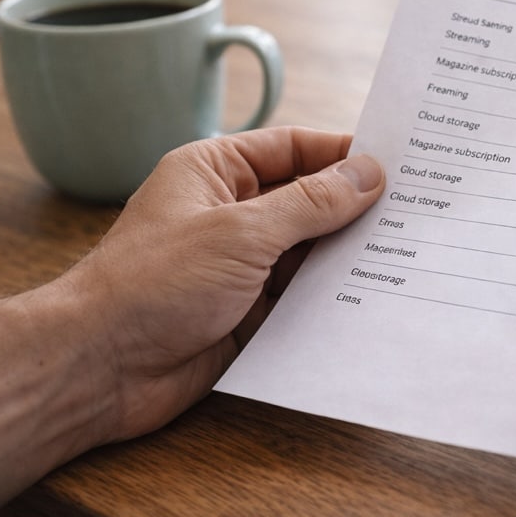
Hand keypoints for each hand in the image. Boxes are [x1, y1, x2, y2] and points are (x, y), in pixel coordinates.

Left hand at [63, 126, 384, 441]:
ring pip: (308, 252)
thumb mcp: (241, 231)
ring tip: (406, 253)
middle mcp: (228, 214)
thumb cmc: (151, 284)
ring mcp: (238, 265)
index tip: (398, 161)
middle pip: (306, 200)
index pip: (292, 148)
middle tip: (415, 210)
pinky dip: (331, 297)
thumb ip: (310, 204)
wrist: (100, 368)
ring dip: (346, 256)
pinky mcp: (246, 313)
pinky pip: (300, 298)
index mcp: (214, 172)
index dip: (342, 153)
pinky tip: (372, 297)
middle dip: (354, 207)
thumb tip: (367, 174)